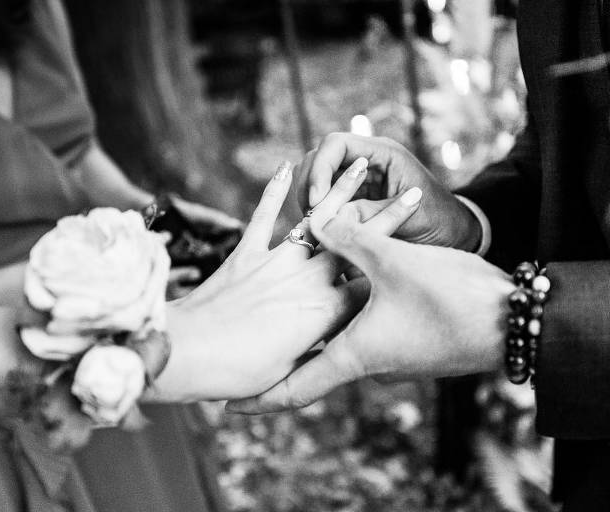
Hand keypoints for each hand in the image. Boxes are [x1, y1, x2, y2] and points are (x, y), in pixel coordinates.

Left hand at [149, 160, 423, 401]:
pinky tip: (286, 166)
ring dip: (341, 190)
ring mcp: (277, 262)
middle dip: (387, 215)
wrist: (187, 354)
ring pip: (318, 221)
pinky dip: (273, 191)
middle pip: (357, 244)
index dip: (401, 264)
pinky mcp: (246, 254)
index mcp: (326, 312)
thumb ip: (323, 346)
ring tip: (363, 165)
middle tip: (411, 191)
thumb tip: (339, 340)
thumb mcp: (292, 368)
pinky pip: (264, 217)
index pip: (374, 285)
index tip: (423, 248)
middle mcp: (309, 280)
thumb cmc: (240, 372)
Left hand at [226, 210, 514, 412]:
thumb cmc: (453, 299)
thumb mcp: (393, 262)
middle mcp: (371, 361)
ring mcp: (393, 353)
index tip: (229, 407)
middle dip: (284, 360)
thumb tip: (315, 221)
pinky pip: (366, 328)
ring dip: (315, 332)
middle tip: (250, 355)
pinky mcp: (411, 339)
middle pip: (315, 365)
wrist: (511, 320)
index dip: (262, 398)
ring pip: (341, 341)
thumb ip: (350, 238)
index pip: (298, 387)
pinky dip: (344, 315)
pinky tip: (342, 293)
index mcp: (357, 354)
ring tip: (286, 320)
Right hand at [293, 133, 481, 249]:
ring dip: (309, 198)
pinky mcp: (353, 196)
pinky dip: (317, 211)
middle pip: (319, 158)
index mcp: (382, 154)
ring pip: (316, 177)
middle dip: (308, 185)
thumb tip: (331, 217)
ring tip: (313, 226)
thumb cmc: (439, 222)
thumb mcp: (408, 219)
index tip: (317, 202)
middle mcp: (366, 160)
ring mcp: (358, 177)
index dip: (319, 170)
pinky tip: (319, 230)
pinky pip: (325, 196)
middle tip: (309, 218)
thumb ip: (371, 215)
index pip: (335, 144)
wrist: (454, 234)